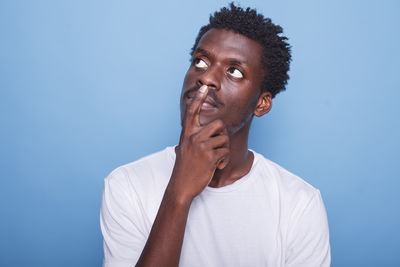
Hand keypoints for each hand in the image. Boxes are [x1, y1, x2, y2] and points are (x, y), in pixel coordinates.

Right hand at [170, 85, 229, 200]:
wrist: (181, 186)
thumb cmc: (184, 168)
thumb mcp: (184, 149)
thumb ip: (193, 139)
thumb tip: (205, 133)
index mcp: (187, 134)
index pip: (192, 112)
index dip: (198, 99)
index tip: (203, 88)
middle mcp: (193, 137)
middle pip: (218, 124)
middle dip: (222, 136)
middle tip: (218, 147)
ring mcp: (201, 146)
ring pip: (224, 139)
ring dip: (224, 151)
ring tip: (216, 159)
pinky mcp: (209, 156)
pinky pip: (225, 152)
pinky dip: (224, 161)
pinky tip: (217, 166)